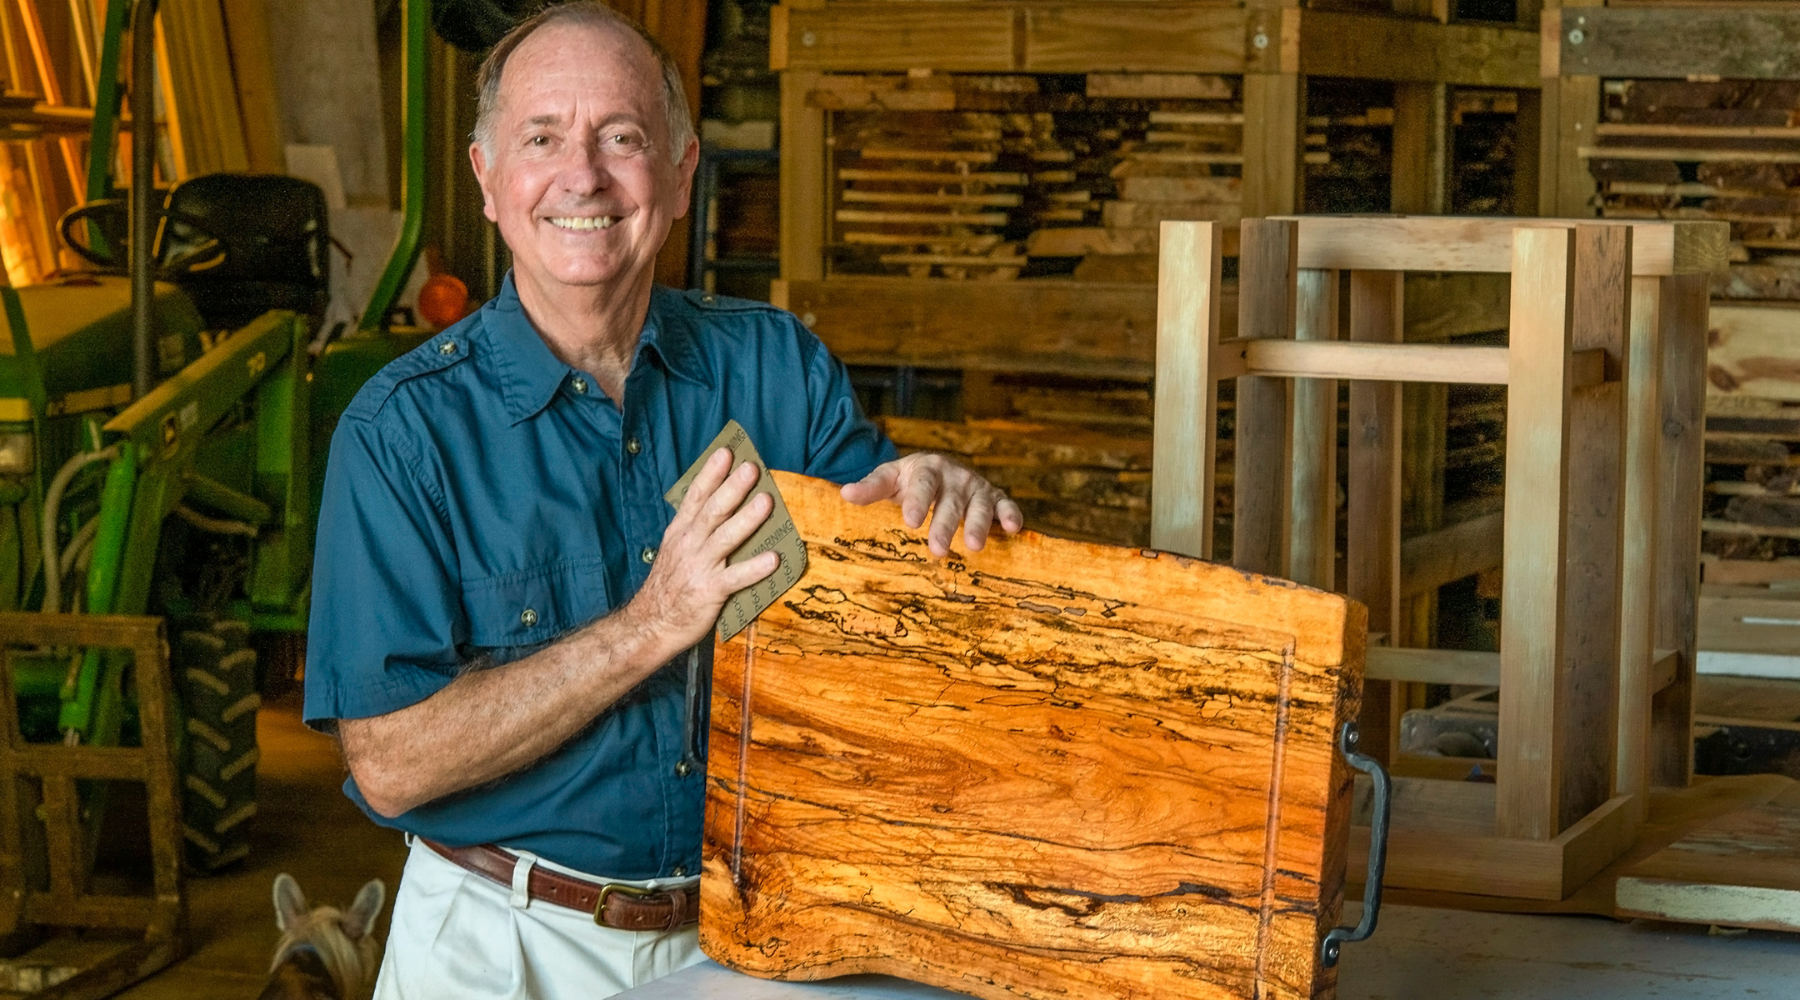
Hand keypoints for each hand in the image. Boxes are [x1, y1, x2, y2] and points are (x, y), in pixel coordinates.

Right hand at [628, 448, 777, 652]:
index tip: (726, 452)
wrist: (652, 623)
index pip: (695, 496)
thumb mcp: (675, 548)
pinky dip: (755, 568)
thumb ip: (696, 527)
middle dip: (732, 487)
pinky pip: (736, 578)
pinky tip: (774, 559)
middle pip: (713, 511)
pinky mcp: (710, 592)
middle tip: (751, 468)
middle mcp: (689, 545)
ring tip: (766, 501)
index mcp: (680, 532)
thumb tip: (723, 502)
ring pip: (725, 538)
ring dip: (747, 519)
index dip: (711, 474)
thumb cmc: (670, 584)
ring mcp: (700, 567)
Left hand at [841, 452, 1023, 557]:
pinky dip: (1011, 514)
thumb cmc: (909, 479)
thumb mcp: (890, 479)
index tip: (910, 522)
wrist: (935, 469)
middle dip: (945, 524)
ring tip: (974, 547)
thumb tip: (845, 494)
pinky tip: (1013, 528)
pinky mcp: (994, 497)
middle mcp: (954, 476)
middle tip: (937, 549)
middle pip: (950, 501)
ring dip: (979, 524)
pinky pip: (1005, 504)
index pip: (922, 485)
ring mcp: (976, 487)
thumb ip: (871, 488)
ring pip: (980, 505)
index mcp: (927, 469)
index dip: (918, 502)